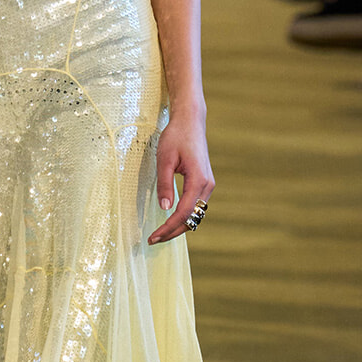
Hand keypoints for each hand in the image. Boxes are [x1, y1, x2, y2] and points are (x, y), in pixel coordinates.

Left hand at [148, 114, 214, 244]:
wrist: (190, 122)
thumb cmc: (176, 137)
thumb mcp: (165, 159)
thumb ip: (165, 184)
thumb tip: (164, 208)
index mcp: (198, 180)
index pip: (183, 212)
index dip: (168, 227)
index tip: (153, 237)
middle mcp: (207, 185)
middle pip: (191, 218)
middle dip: (172, 231)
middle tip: (153, 240)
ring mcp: (208, 185)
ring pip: (195, 215)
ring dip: (179, 226)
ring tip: (160, 234)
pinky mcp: (204, 183)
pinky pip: (196, 206)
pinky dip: (184, 217)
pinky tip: (170, 221)